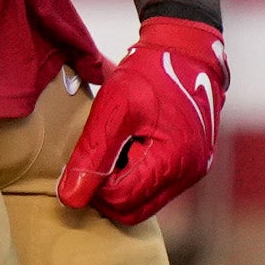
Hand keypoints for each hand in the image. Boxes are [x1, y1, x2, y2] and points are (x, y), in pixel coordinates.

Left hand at [56, 15, 226, 227]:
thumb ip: (92, 155)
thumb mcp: (113, 109)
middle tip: (88, 161)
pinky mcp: (191, 165)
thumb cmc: (149, 76)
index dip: (90, 187)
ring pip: (144, 203)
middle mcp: (189, 174)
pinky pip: (156, 188)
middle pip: (132, 210)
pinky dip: (134, 178)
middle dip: (103, 193)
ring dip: (118, 186)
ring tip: (107, 152)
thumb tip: (71, 199)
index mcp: (173, 162)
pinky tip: (122, 150)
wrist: (185, 54)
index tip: (77, 161)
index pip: (119, 201)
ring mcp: (193, 171)